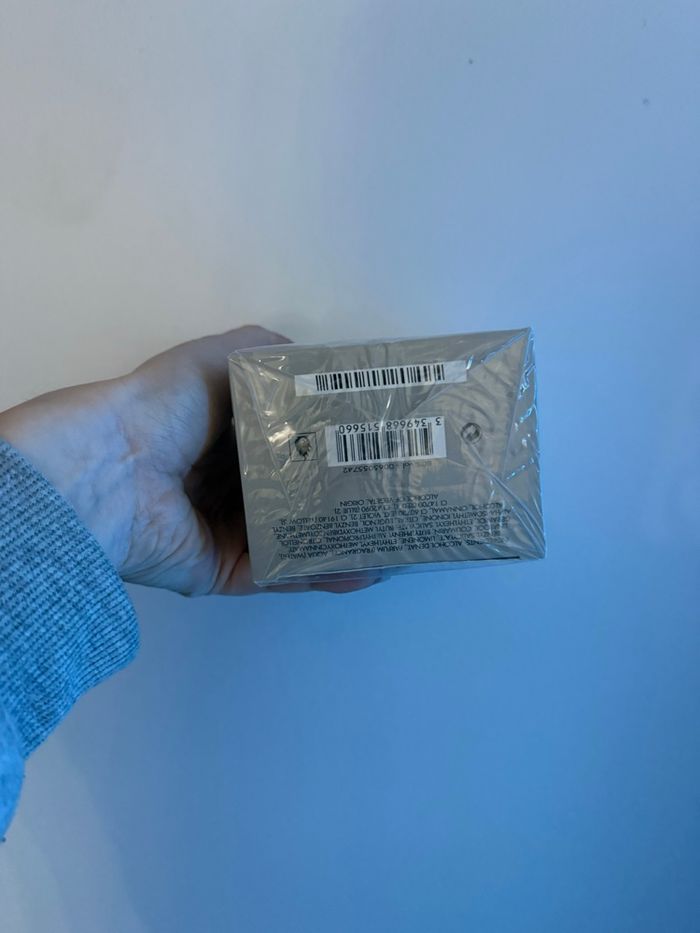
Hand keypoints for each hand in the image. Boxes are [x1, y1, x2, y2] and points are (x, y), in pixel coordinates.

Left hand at [0, 326, 380, 595]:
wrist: (112, 471)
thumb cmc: (162, 409)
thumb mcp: (214, 361)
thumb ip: (259, 353)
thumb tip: (304, 352)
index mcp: (221, 437)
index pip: (286, 441)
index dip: (328, 440)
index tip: (374, 437)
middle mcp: (224, 485)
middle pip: (295, 491)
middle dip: (342, 491)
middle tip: (394, 484)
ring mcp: (225, 532)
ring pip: (297, 537)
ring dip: (342, 536)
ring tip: (392, 530)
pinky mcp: (224, 571)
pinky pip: (282, 575)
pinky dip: (323, 573)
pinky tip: (366, 567)